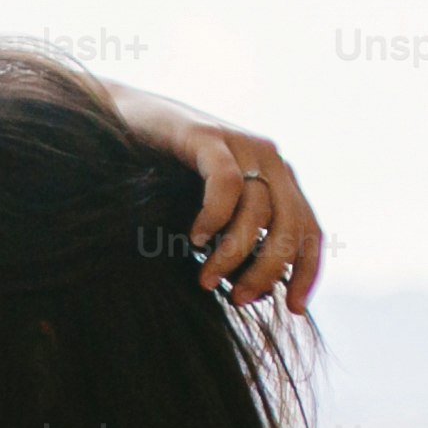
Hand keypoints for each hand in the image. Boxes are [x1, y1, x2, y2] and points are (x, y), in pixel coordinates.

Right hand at [102, 82, 320, 309]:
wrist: (117, 118)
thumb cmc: (156, 175)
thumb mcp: (205, 211)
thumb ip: (231, 238)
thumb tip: (253, 288)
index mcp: (276, 179)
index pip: (309, 230)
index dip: (307, 271)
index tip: (292, 309)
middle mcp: (269, 160)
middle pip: (292, 225)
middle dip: (268, 270)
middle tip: (239, 300)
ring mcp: (241, 145)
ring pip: (261, 211)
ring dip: (234, 254)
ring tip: (205, 280)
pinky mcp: (208, 137)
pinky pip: (226, 183)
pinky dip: (215, 217)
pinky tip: (194, 239)